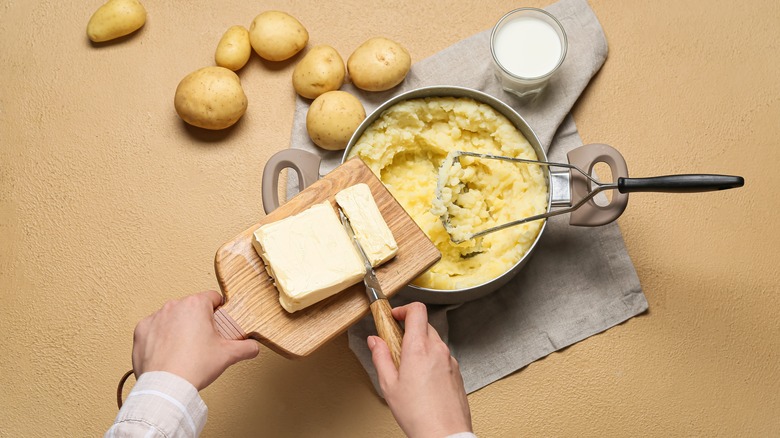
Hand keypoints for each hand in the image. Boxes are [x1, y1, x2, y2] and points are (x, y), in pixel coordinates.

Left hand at [132, 290, 258, 389]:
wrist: (166, 387)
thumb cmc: (194, 367)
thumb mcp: (228, 355)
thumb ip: (246, 347)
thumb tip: (253, 347)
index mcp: (196, 305)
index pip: (213, 298)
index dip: (220, 310)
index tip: (220, 322)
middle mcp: (174, 306)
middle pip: (192, 308)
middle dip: (198, 321)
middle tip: (204, 341)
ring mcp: (155, 318)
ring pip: (173, 317)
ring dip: (179, 328)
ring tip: (185, 349)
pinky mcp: (141, 331)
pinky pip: (155, 329)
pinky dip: (161, 338)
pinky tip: (169, 352)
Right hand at [368, 302, 471, 437]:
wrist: (444, 434)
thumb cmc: (418, 414)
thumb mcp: (389, 385)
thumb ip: (380, 357)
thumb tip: (375, 341)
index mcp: (419, 348)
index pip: (417, 311)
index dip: (403, 309)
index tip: (394, 316)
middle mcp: (438, 350)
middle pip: (424, 325)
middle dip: (409, 330)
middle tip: (396, 344)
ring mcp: (450, 360)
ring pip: (434, 341)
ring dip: (420, 346)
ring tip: (408, 368)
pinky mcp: (457, 372)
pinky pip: (442, 357)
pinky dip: (431, 359)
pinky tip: (422, 380)